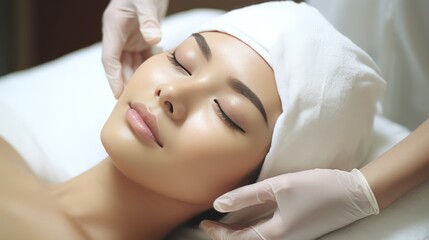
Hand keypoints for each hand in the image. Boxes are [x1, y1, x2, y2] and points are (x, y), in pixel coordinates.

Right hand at [102, 0, 168, 97]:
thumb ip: (148, 20)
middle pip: (121, 66)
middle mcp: (120, 37)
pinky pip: (145, 56)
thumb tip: (153, 40)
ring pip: (133, 63)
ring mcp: (131, 38)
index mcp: (113, 30)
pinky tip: (161, 75)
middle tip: (137, 101)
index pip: (110, 60)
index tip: (118, 95)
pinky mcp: (142, 37)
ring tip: (149, 93)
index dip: (113, 78)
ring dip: (140, 77)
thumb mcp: (144, 3)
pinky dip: (151, 66)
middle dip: (127, 83)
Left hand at [200, 169, 378, 239]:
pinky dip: (254, 230)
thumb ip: (248, 195)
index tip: (203, 223)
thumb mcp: (280, 186)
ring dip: (240, 233)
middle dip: (227, 236)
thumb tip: (219, 203)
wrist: (355, 194)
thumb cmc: (319, 188)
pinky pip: (269, 236)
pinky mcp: (298, 233)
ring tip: (226, 223)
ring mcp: (292, 239)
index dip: (218, 232)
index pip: (238, 239)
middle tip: (210, 224)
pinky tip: (250, 219)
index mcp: (277, 234)